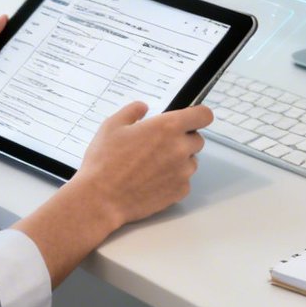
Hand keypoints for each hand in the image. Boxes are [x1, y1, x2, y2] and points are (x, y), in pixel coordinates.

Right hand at [69, 101, 213, 227]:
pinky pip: (184, 181)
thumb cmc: (104, 162)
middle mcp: (180, 148)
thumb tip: (143, 107)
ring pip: (191, 161)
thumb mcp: (112, 126)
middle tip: (159, 145)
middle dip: (182, 139)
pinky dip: (173, 179)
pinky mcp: (179, 191)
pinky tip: (152, 180)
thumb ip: (132, 111)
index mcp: (168, 127)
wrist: (101, 198)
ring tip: (152, 165)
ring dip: (179, 160)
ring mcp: (182, 172)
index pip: (204, 115)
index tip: (191, 119)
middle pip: (197, 139)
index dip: (198, 115)